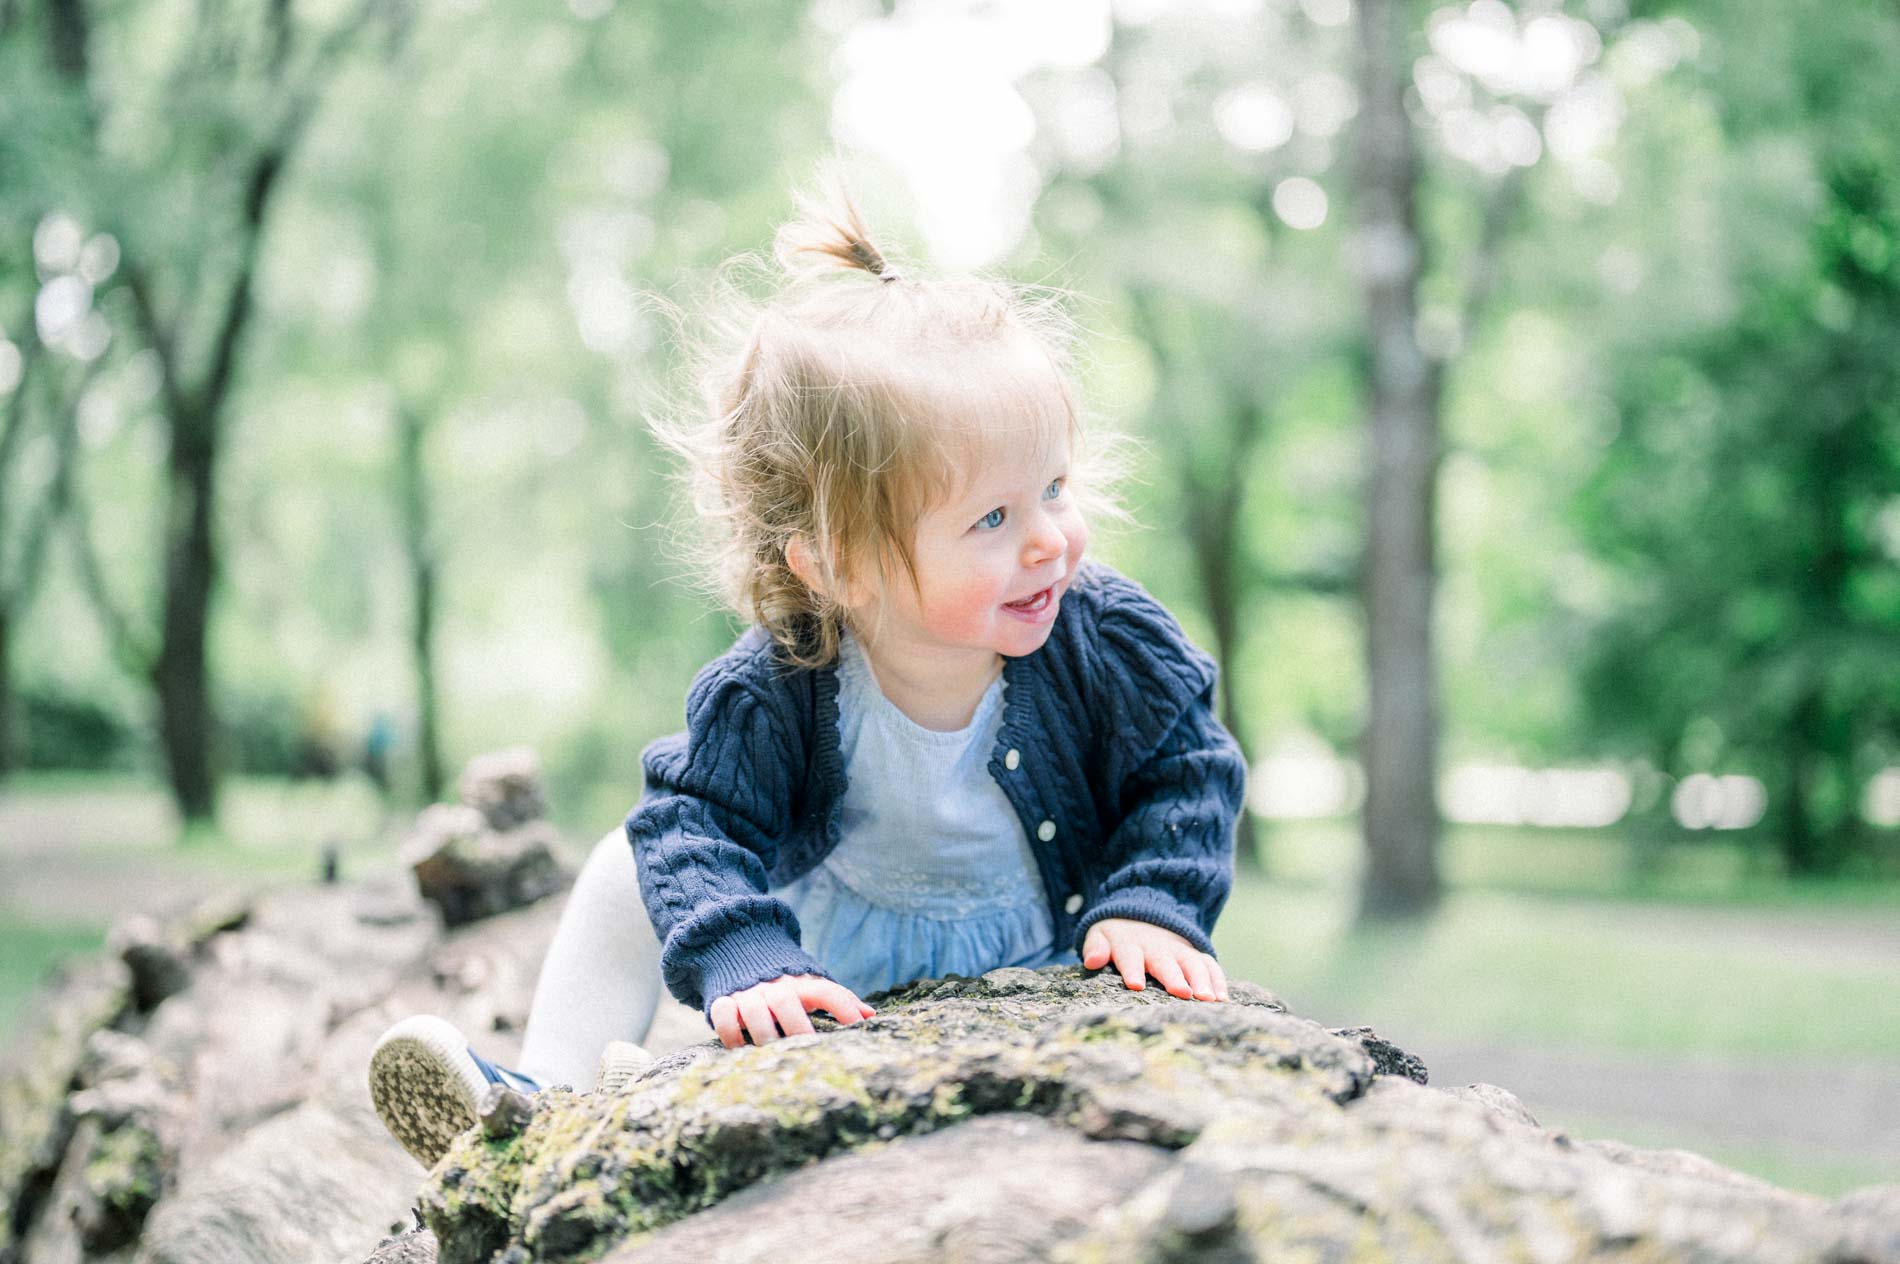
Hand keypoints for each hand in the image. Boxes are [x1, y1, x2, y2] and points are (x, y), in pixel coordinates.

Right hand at [710, 973, 875, 1049]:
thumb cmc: (786, 983)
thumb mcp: (810, 985)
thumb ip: (838, 998)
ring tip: (772, 1054)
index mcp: (800, 983)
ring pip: (753, 1011)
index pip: (826, 991)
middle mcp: (774, 987)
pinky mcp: (723, 1000)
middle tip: (808, 1051)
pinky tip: (740, 1051)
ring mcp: (748, 993)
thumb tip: (871, 1015)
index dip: (844, 1007)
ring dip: (763, 1034)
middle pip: (788, 1003)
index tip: (858, 1027)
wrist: (741, 953)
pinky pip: (724, 1016)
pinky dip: (730, 1034)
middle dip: (798, 1028)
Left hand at [1081, 918, 1228, 1001]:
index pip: (1130, 956)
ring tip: (1208, 999)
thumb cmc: (1117, 938)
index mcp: (1130, 944)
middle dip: (1174, 977)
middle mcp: (1157, 947)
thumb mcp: (1100, 935)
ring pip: (1192, 963)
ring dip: (1201, 980)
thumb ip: (1095, 947)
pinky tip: (1222, 998)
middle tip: (1183, 993)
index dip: (1133, 969)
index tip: (1137, 985)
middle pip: (1166, 962)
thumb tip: (1091, 961)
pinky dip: (1217, 979)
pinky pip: (1209, 965)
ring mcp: (1179, 950)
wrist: (1141, 915)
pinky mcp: (1194, 955)